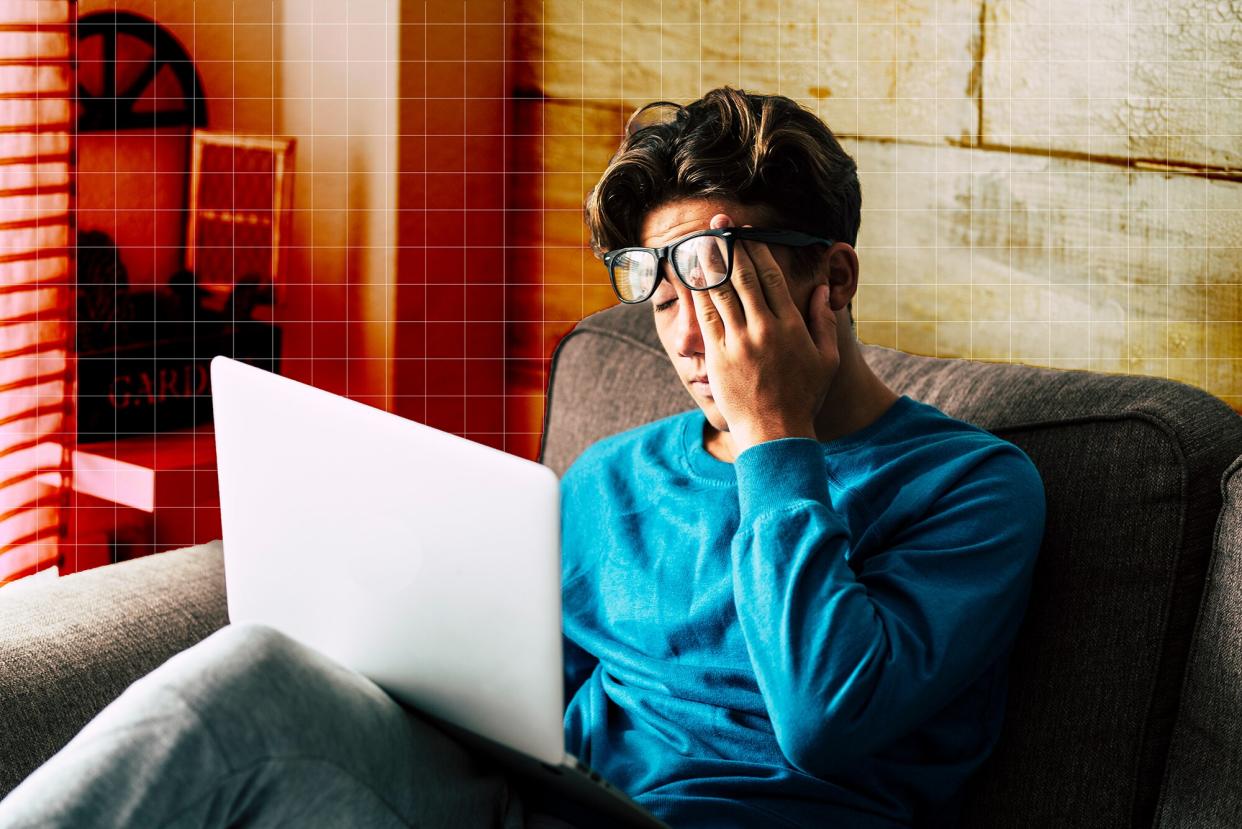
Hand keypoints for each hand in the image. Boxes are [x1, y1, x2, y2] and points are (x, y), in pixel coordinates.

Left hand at [689, 213, 840, 454]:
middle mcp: (764, 328)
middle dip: (728, 245)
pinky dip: (697, 292)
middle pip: (742, 276)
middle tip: (717, 223)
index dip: (755, 250)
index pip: (769, 276)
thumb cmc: (803, 397)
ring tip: (699, 239)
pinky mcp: (718, 356)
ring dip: (708, 262)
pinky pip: (705, 316)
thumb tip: (821, 290)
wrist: (775, 433)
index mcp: (791, 325)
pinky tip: (690, 275)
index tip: (745, 233)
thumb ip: (824, 321)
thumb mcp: (826, 359)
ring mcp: (738, 341)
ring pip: (720, 291)